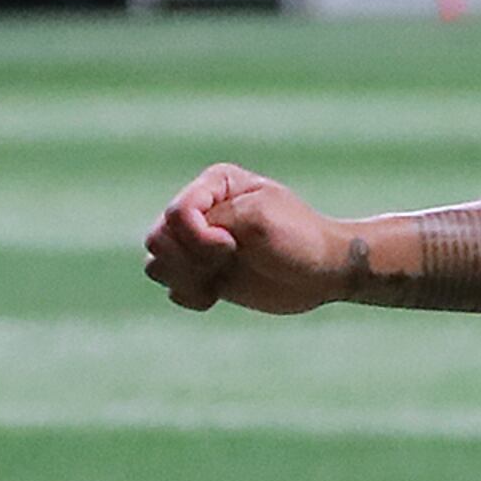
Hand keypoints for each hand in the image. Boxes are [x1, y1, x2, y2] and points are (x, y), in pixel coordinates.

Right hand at [143, 163, 352, 314]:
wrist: (325, 271)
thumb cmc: (299, 238)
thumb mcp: (259, 220)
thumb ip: (211, 222)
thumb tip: (169, 243)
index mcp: (214, 184)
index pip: (177, 213)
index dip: (199, 238)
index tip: (234, 246)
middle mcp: (200, 210)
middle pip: (157, 238)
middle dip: (189, 258)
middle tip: (228, 261)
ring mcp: (198, 243)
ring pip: (156, 263)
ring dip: (186, 278)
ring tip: (218, 279)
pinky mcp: (202, 273)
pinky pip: (170, 287)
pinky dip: (189, 294)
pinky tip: (216, 295)